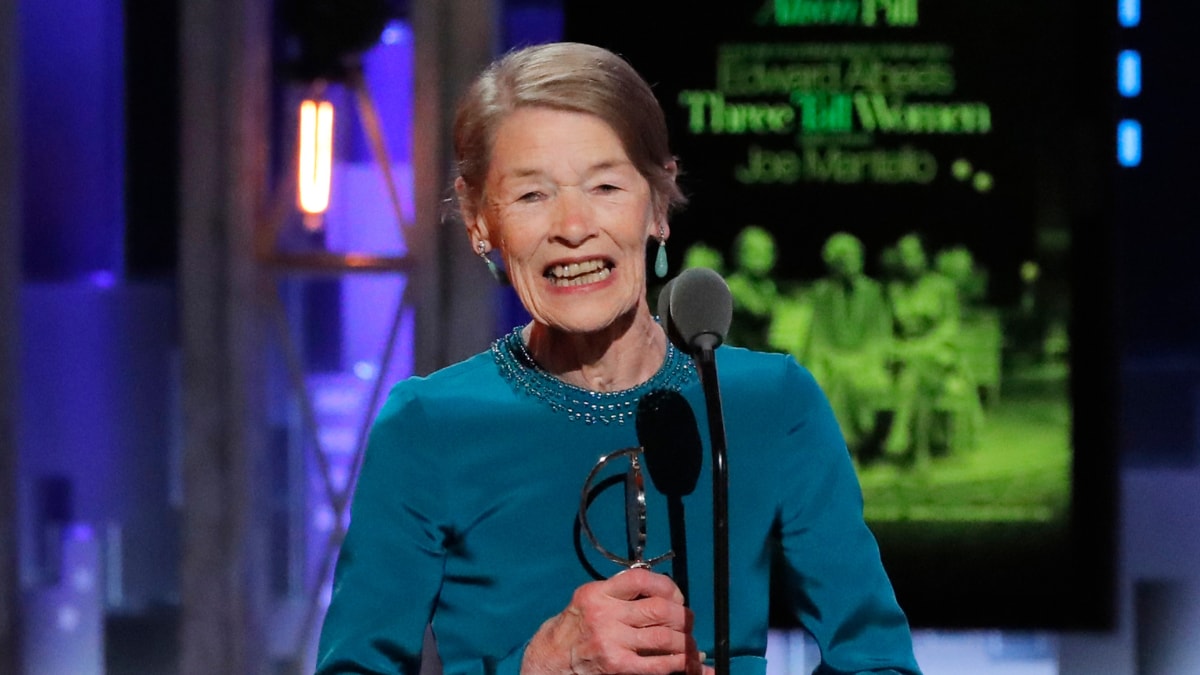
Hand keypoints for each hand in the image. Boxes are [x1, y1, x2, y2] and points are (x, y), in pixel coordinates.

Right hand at [521, 567, 712, 674]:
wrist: (548, 662)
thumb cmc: (572, 631)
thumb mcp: (588, 602)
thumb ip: (618, 594)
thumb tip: (660, 593)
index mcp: (598, 594)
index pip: (641, 579)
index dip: (667, 586)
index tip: (675, 595)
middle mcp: (604, 615)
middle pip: (659, 609)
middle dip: (682, 616)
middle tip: (688, 622)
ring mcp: (611, 642)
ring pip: (665, 636)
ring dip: (685, 641)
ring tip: (689, 644)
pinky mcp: (617, 666)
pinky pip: (658, 663)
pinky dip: (677, 662)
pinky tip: (683, 661)